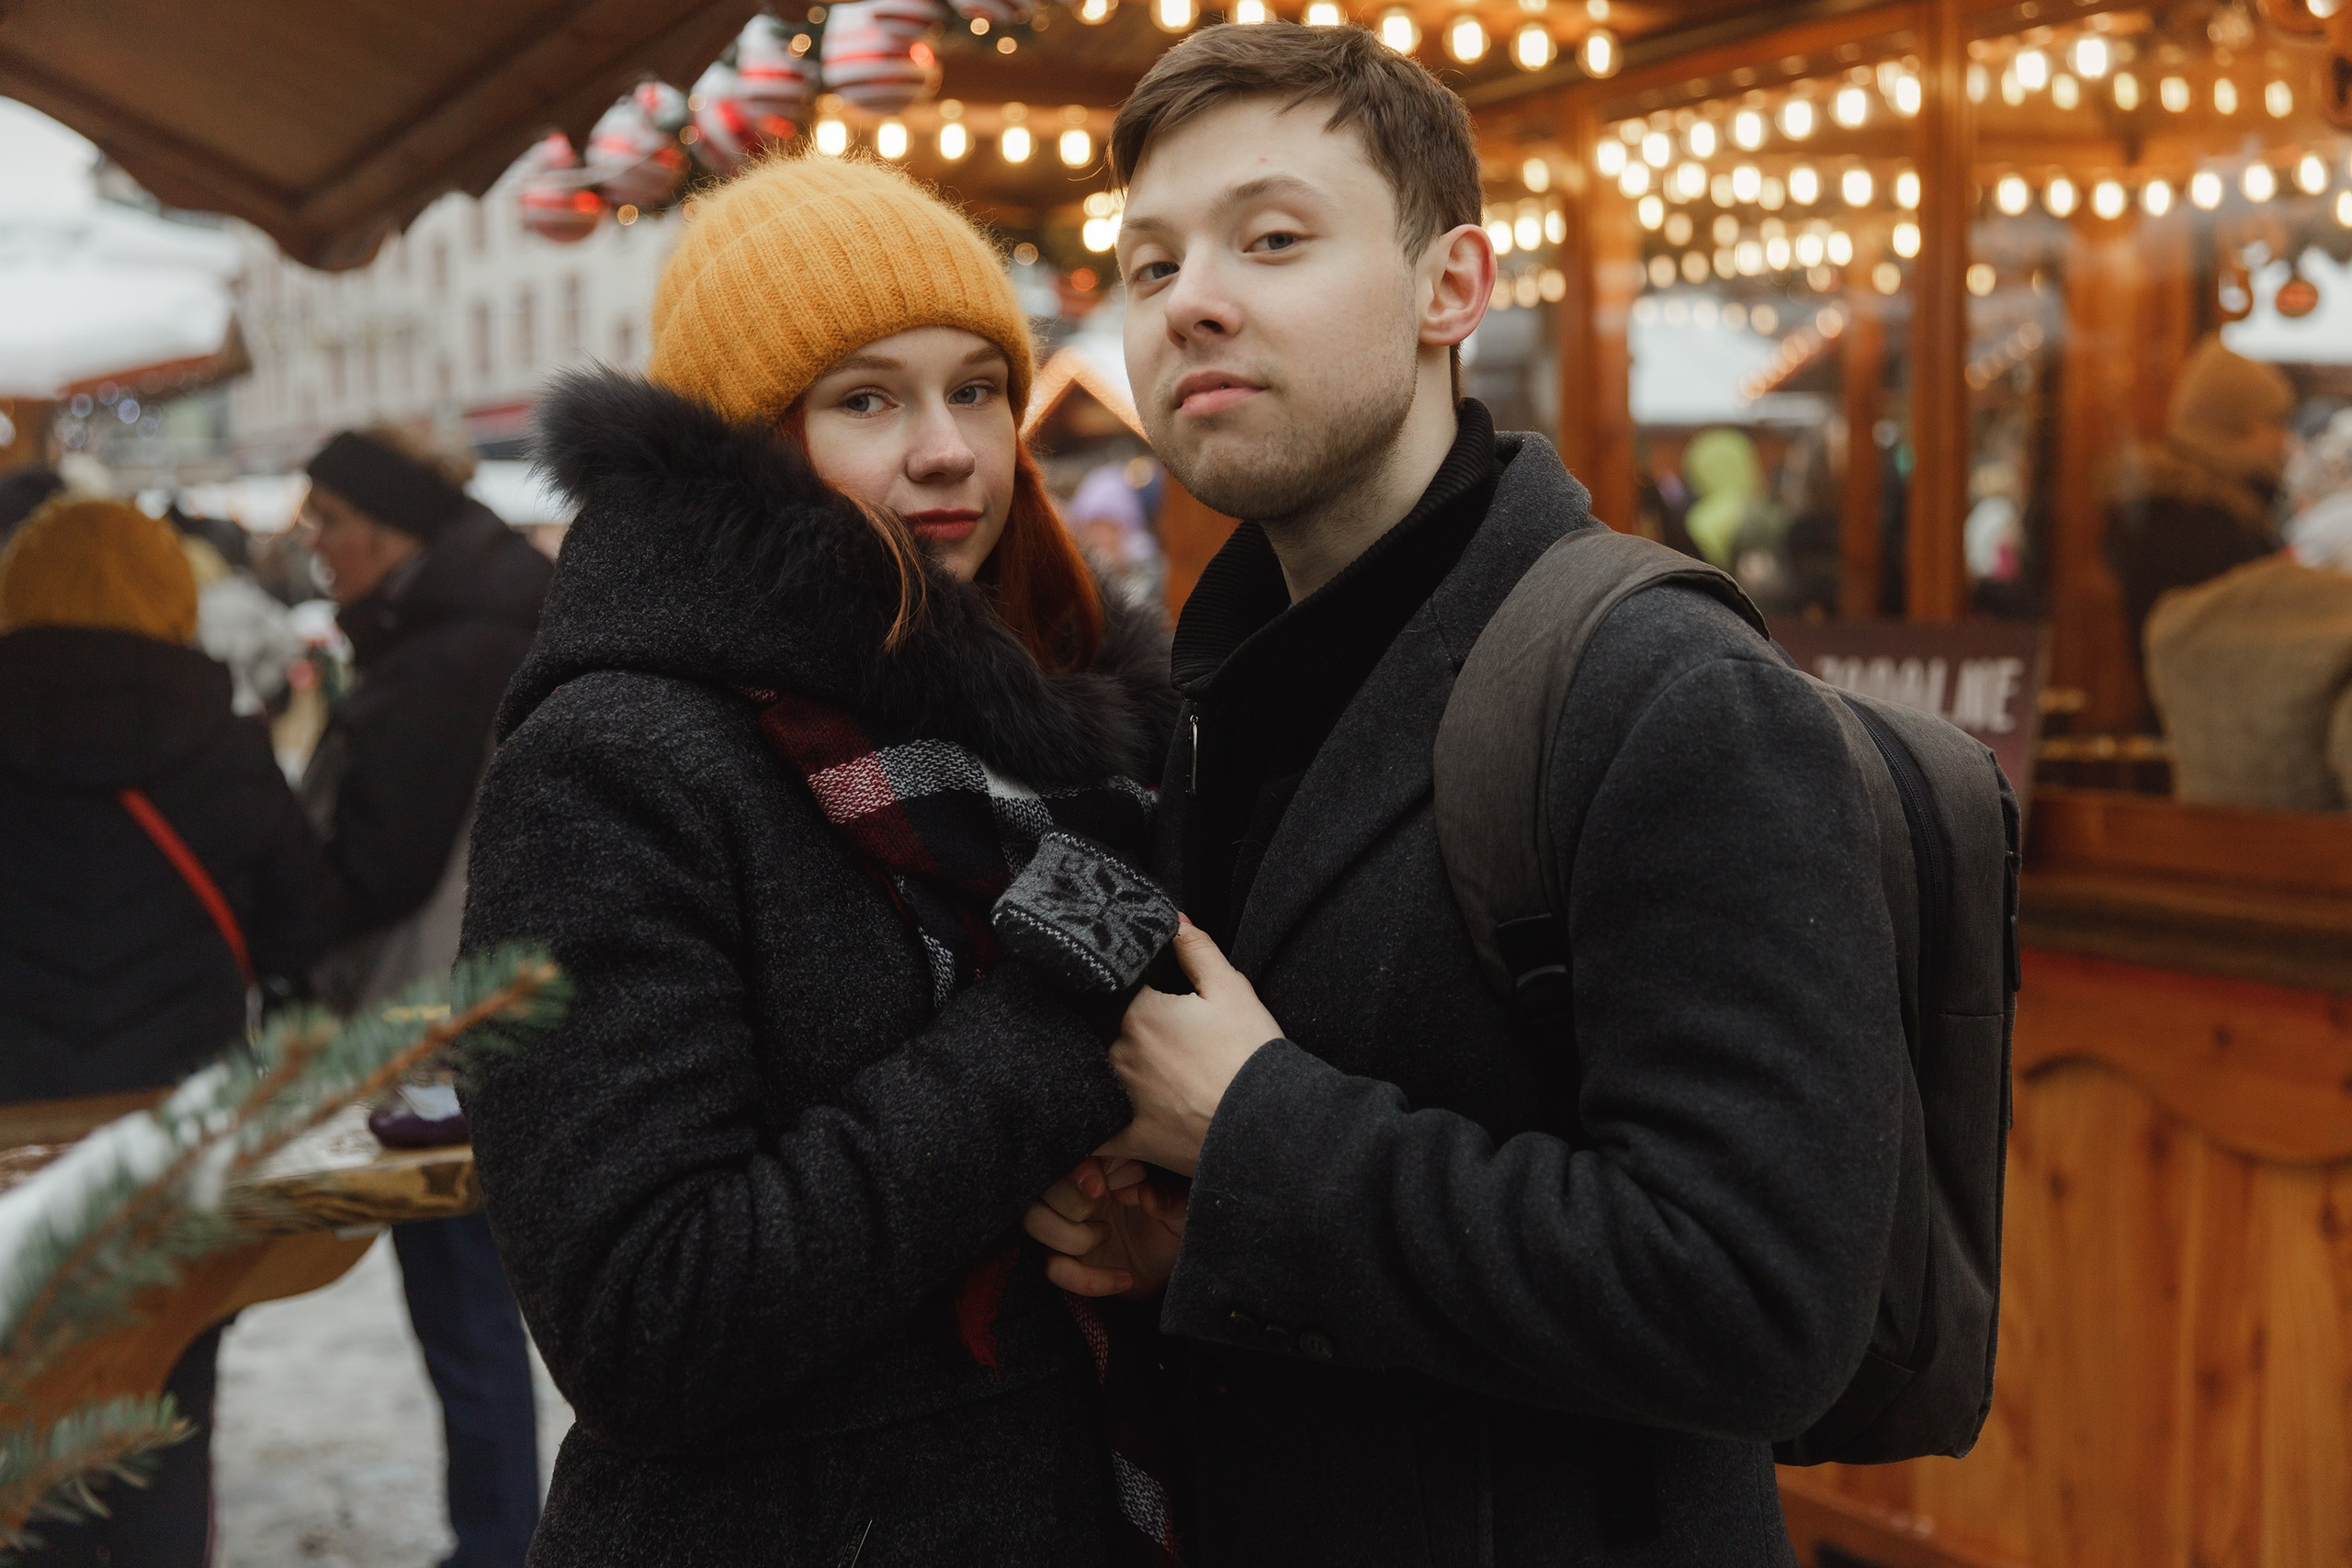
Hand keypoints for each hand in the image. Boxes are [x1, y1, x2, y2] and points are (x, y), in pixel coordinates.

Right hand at [1023, 1156, 1186, 1297]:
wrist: (1171, 1263)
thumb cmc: (1175, 1222)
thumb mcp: (1185, 1208)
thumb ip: (1171, 1197)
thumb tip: (1145, 1195)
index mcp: (1099, 1163)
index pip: (1066, 1154)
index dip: (1075, 1169)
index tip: (1100, 1185)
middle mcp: (1073, 1189)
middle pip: (1040, 1187)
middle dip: (1070, 1201)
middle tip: (1104, 1201)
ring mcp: (1063, 1223)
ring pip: (1033, 1222)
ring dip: (1071, 1236)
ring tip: (1108, 1234)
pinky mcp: (1064, 1259)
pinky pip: (1053, 1268)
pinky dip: (1085, 1279)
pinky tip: (1124, 1279)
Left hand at [1100, 916, 1282, 1176]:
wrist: (1265, 1125)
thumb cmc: (1251, 1054)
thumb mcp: (1233, 989)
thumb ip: (1197, 948)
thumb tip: (1171, 919)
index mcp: (1138, 1011)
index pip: (1118, 989)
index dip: (1130, 990)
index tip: (1145, 997)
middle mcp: (1118, 1051)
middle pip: (1104, 1029)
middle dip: (1117, 1028)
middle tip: (1154, 1036)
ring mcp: (1119, 1096)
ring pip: (1095, 1071)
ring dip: (1104, 1066)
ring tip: (1140, 1069)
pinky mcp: (1126, 1136)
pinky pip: (1095, 1129)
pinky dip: (1093, 1121)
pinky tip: (1099, 1114)